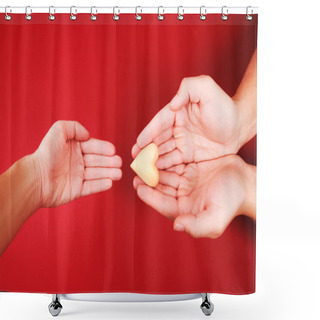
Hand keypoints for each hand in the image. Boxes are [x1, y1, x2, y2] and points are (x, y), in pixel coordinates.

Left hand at [32, 121, 121, 206]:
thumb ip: (74, 127)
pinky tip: (110, 183)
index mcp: (74, 148)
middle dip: (110, 162)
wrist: (36, 178)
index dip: (104, 148)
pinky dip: (101, 185)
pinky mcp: (76, 190)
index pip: (93, 147)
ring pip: (97, 174)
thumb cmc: (45, 154)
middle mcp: (77, 162)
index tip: (113, 150)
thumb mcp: (58, 131)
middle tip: (119, 163)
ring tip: (118, 174)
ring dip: (109, 173)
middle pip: (98, 161)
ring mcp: (77, 176)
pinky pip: (91, 187)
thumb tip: (88, 135)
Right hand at [132, 76, 240, 168]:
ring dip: (152, 161)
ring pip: (163, 152)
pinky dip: (164, 167)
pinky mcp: (189, 156)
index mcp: (177, 112)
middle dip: (146, 150)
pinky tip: (156, 173)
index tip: (138, 144)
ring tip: (143, 170)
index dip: (148, 134)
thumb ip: (188, 88)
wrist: (240, 126)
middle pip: (157, 140)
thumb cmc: (224, 106)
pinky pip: (174, 162)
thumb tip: (172, 104)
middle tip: (135, 160)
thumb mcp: (206, 88)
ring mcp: (183, 143)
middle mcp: (177, 128)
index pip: (159, 123)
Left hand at [133, 155, 255, 238]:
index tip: (137, 186)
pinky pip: (174, 162)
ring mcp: (186, 180)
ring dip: (154, 167)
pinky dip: (165, 158)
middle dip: (147, 179)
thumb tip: (177, 225)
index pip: (162, 203)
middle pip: (160, 187)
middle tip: (136, 168)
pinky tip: (157, 152)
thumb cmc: (232, 201)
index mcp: (184, 209)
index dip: (149, 195)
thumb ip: (197, 226)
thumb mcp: (216, 217)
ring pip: (165, 174)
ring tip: (143, 159)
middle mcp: (182, 195)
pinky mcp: (190, 167)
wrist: (246, 183)